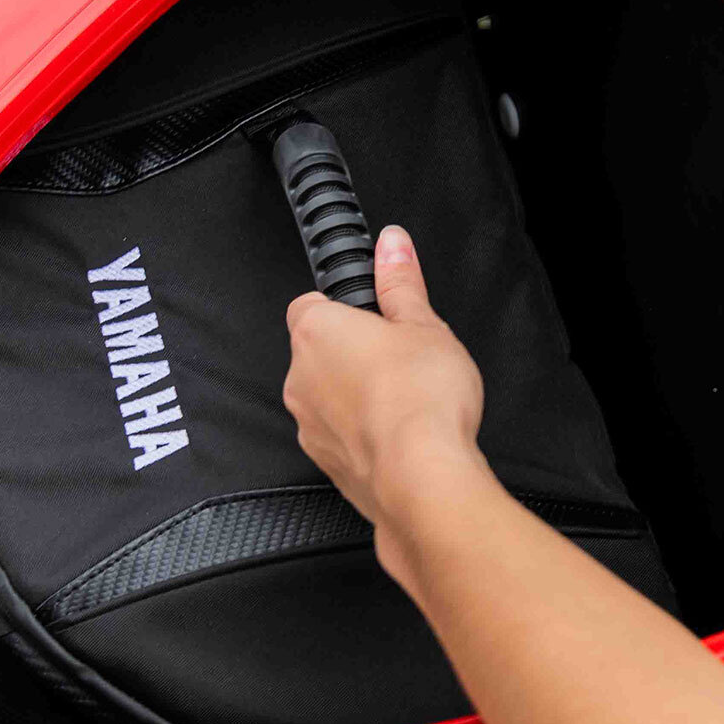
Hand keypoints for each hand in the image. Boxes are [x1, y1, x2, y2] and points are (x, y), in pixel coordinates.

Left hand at [282, 226, 491, 534]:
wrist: (423, 478)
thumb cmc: (421, 400)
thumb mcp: (423, 324)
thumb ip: (401, 281)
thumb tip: (392, 245)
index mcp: (316, 332)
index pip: (310, 303)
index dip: (343, 305)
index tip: (373, 311)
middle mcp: (300, 378)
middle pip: (319, 352)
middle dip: (353, 352)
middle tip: (400, 355)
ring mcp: (309, 425)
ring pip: (327, 397)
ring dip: (356, 394)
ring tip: (405, 397)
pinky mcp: (325, 463)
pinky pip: (339, 436)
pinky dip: (362, 432)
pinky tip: (400, 433)